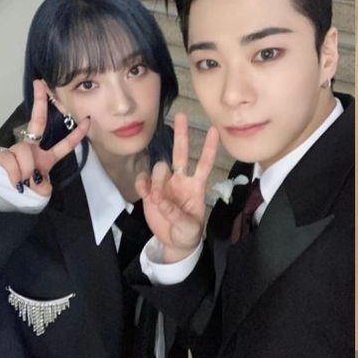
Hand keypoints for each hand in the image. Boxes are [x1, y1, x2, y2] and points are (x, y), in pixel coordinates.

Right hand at [0, 80, 89, 196]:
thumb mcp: (40, 191)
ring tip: (22, 183)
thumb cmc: (24, 192)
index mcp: (46, 157)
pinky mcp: (1, 154)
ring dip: (25, 170)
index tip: (88, 119)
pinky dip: (14, 174)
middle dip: (40, 101)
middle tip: (41, 84)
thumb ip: (43, 186)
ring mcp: (16, 149)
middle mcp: (31, 148)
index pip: (65, 144)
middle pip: (37, 121)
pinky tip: (14, 181)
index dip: (77, 134)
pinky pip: (11, 160)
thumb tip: (38, 182)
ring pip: (24, 152)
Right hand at [136, 112, 218, 262]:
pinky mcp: (150, 191)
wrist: (174, 242)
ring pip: (159, 168)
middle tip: (181, 115)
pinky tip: (144, 194)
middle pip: (181, 153)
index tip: (215, 129)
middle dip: (181, 135)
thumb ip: (175, 214)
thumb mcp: (188, 227)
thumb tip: (160, 200)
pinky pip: (144, 179)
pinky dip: (142, 184)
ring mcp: (165, 184)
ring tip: (157, 199)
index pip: (205, 163)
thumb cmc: (188, 232)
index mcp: (196, 186)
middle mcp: (181, 180)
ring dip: (157, 180)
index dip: (209, 147)